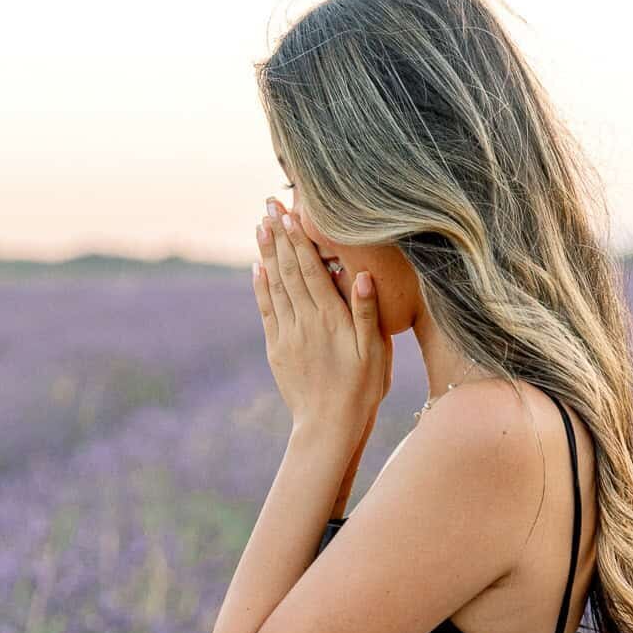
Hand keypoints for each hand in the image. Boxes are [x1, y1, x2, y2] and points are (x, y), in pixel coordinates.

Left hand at [254, 199, 389, 431]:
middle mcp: (304, 321)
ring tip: (261, 227)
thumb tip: (363, 274)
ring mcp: (287, 335)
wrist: (327, 427)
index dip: (299, 237)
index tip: (290, 211)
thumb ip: (367, 312)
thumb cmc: (361, 390)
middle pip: (288, 270)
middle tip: (269, 205)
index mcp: (330, 318)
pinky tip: (258, 269)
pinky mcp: (277, 350)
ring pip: (274, 286)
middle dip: (279, 235)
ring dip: (267, 254)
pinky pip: (267, 311)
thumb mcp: (374, 352)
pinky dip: (261, 288)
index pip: (310, 268)